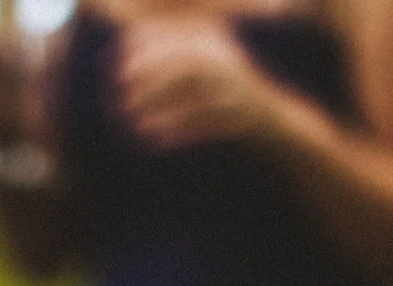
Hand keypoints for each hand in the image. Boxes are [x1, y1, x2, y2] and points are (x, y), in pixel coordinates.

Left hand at [115, 17, 295, 149]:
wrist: (277, 124)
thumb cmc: (225, 98)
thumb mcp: (201, 71)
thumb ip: (167, 64)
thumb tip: (119, 66)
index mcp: (215, 41)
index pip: (175, 37)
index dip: (144, 50)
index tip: (115, 66)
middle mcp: (228, 59)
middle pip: (184, 62)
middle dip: (149, 77)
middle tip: (119, 96)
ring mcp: (237, 87)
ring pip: (193, 92)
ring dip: (160, 106)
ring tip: (132, 122)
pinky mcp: (242, 116)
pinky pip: (204, 122)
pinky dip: (177, 130)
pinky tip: (154, 141)